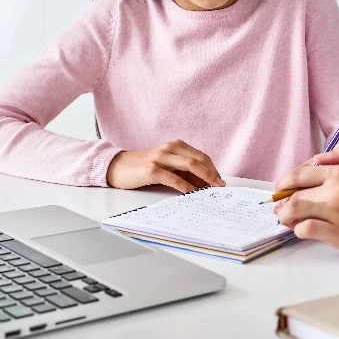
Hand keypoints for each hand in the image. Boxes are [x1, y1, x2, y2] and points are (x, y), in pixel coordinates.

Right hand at [106, 139, 224, 191]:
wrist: (117, 167)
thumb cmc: (143, 168)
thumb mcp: (166, 165)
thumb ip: (183, 170)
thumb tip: (204, 182)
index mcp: (175, 145)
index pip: (201, 155)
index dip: (212, 168)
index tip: (220, 180)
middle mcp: (169, 148)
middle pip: (199, 159)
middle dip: (212, 173)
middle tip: (220, 186)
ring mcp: (161, 157)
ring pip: (190, 166)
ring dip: (204, 178)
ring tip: (211, 189)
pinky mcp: (152, 170)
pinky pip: (175, 179)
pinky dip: (187, 186)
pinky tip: (193, 193)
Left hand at [273, 162, 338, 254]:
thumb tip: (318, 158)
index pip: (299, 174)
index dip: (285, 183)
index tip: (282, 190)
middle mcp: (335, 190)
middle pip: (293, 194)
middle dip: (282, 202)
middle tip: (281, 208)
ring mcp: (335, 212)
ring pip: (294, 211)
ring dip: (286, 216)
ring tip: (288, 219)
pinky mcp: (336, 233)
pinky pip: (306, 229)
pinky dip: (299, 230)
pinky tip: (303, 230)